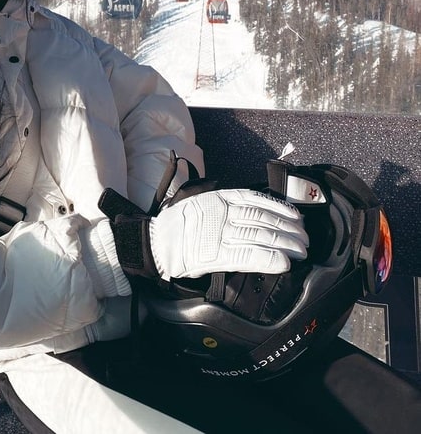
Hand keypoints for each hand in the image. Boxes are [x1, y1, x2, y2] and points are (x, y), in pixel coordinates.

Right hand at [150, 189, 308, 278]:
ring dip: (285, 244)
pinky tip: (284, 263)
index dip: (280, 208)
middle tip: (305, 237)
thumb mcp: (201, 202)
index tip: (296, 216)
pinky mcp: (216, 255)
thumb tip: (254, 211)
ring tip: (301, 250)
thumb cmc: (178, 224)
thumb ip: (225, 204)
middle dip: (289, 228)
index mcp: (219, 198)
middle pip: (264, 218)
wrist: (156, 243)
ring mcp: (219, 233)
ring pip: (261, 236)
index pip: (257, 200)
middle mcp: (222, 213)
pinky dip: (269, 258)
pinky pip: (248, 255)